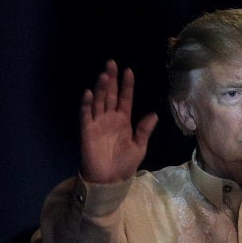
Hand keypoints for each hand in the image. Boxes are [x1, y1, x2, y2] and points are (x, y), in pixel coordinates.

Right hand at [80, 60, 157, 182]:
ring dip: (101, 88)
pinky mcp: (87, 131)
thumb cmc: (125, 164)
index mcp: (123, 120)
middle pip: (111, 95)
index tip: (129, 71)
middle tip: (112, 63)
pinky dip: (87, 104)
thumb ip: (145, 130)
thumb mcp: (139, 146)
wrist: (110, 179)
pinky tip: (89, 93)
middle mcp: (110, 118)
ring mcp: (98, 123)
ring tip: (104, 75)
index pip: (125, 99)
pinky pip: (86, 115)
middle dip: (112, 79)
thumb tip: (155, 114)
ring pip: (99, 101)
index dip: (127, 85)